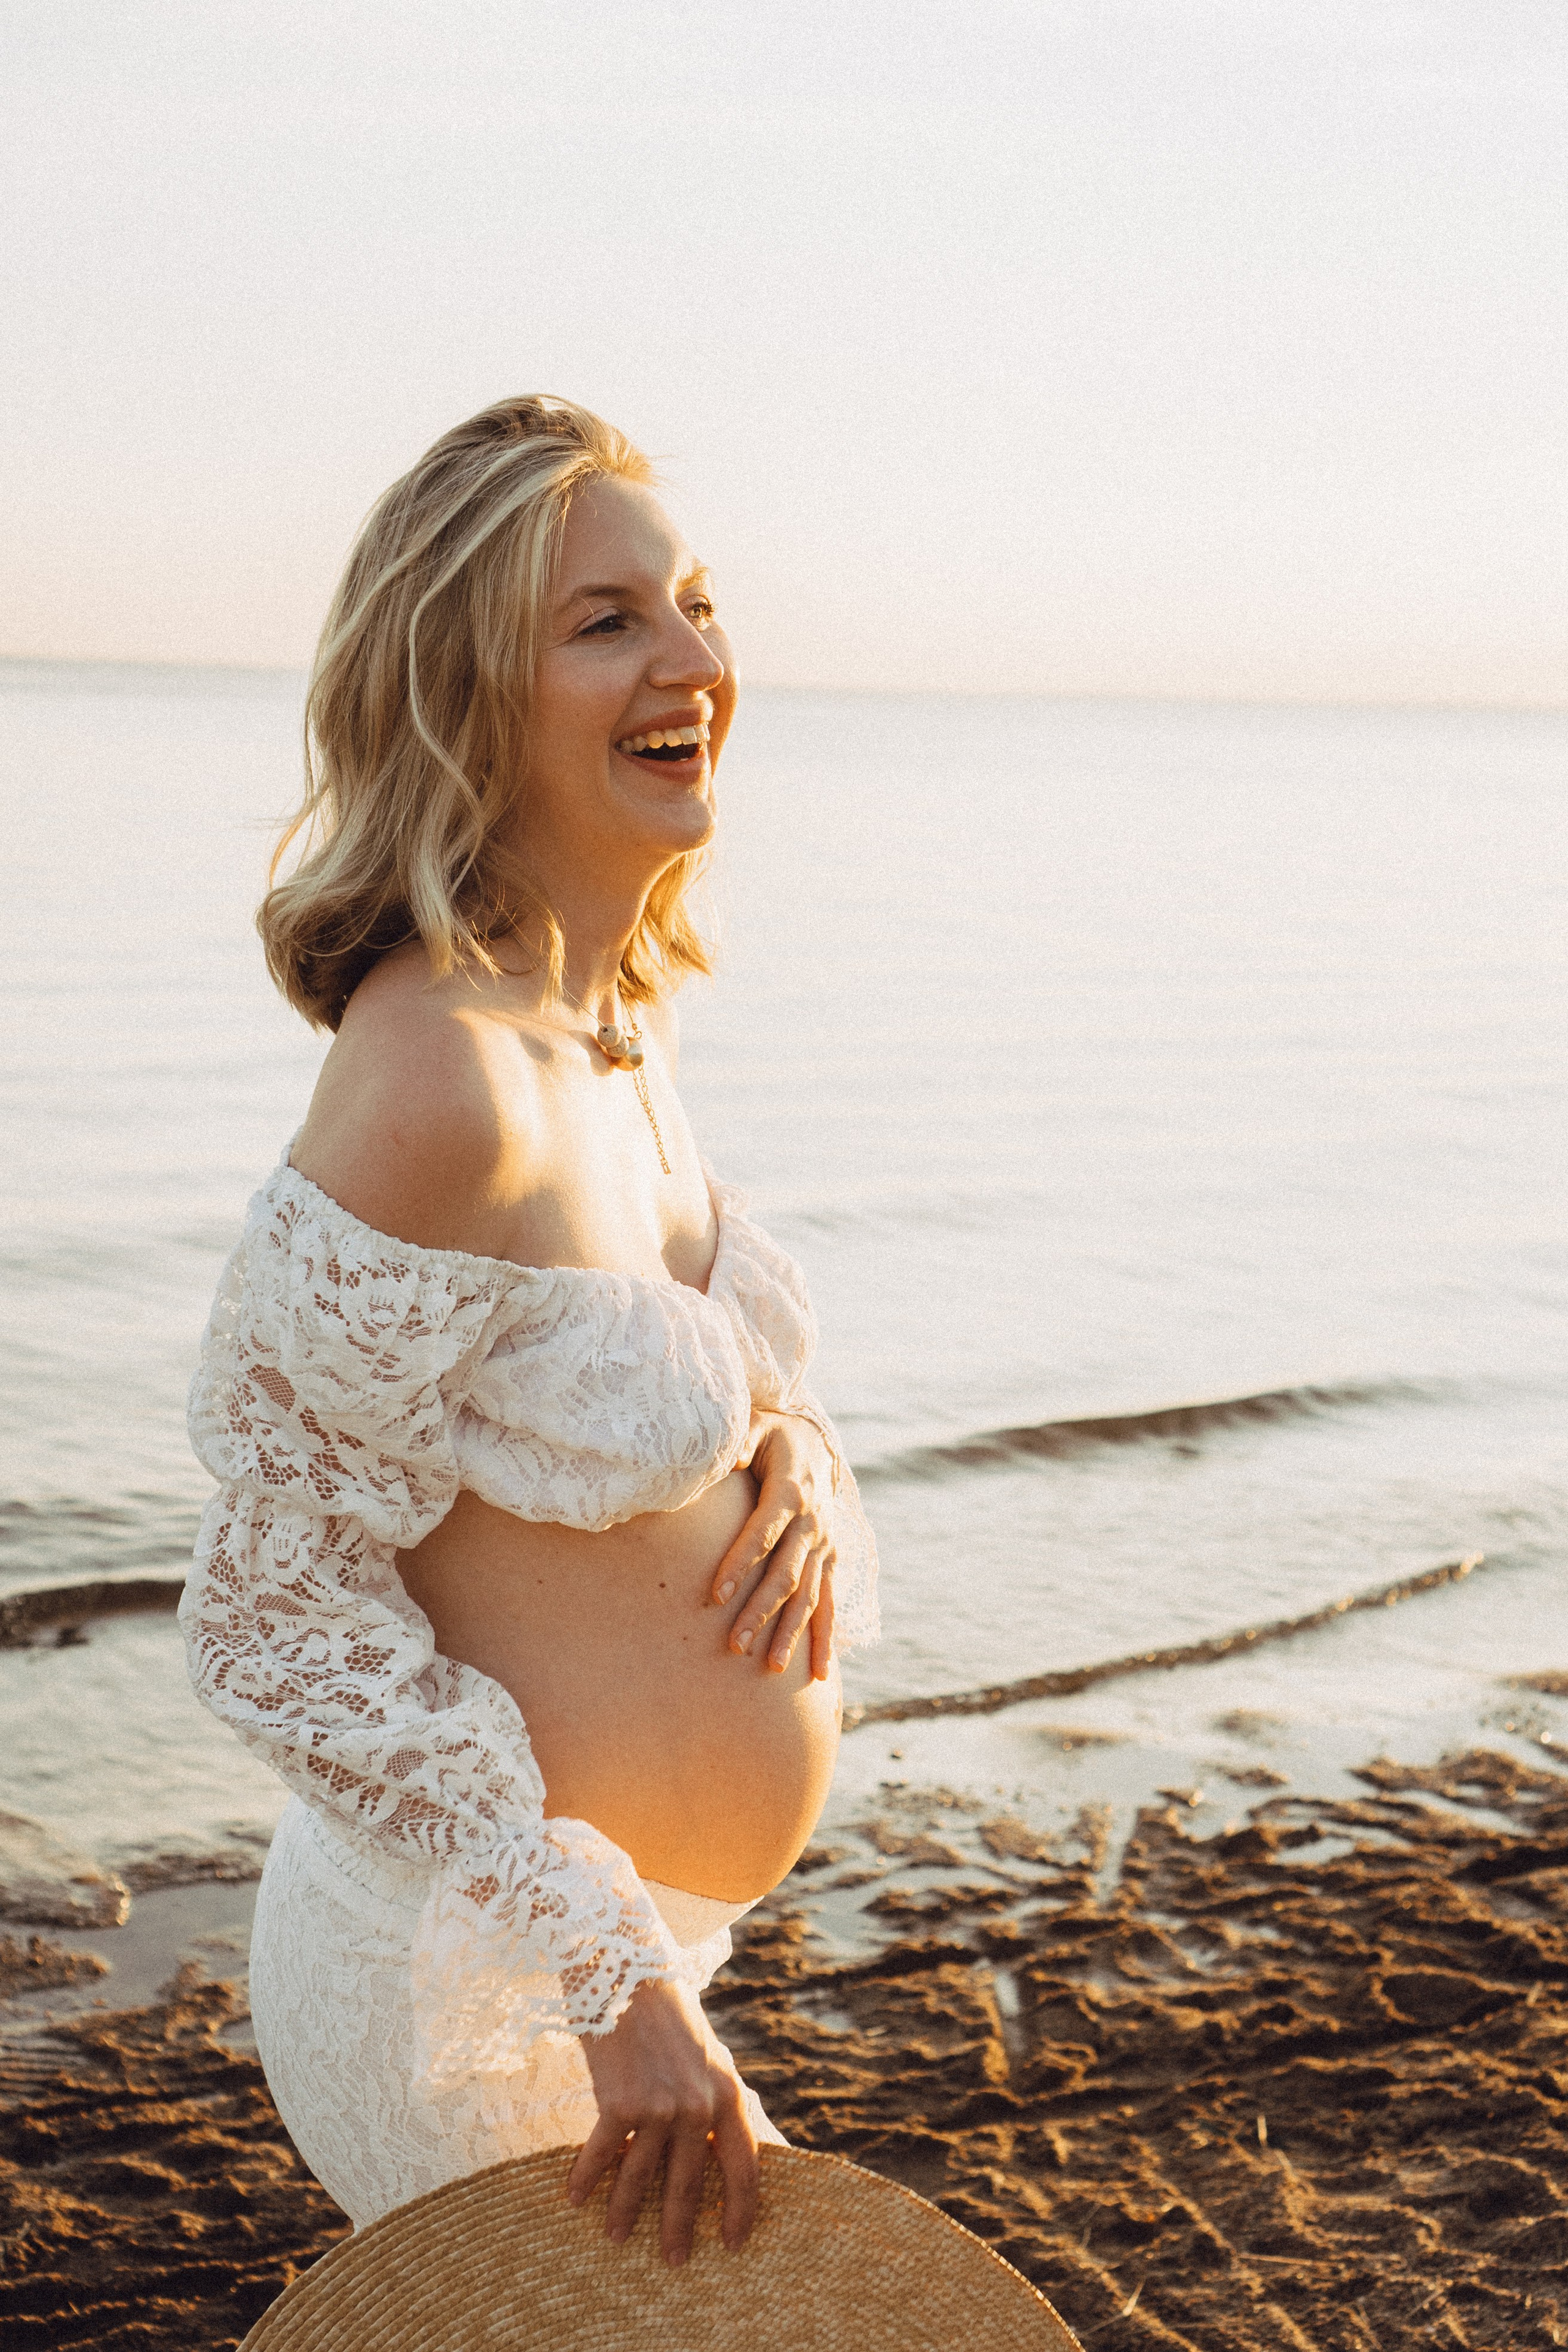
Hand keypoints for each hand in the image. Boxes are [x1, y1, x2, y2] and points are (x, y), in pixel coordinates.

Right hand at [568, 1976, 758, 2262]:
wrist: (626, 1969)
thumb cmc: (667, 2012)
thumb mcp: (706, 2055)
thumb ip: (711, 2100)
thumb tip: (716, 2149)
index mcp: (728, 2093)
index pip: (744, 2166)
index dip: (741, 2210)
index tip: (732, 2243)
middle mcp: (697, 2106)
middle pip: (689, 2184)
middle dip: (678, 2227)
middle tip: (673, 2261)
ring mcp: (658, 2108)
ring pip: (641, 2177)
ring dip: (625, 2212)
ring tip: (616, 2238)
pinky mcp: (618, 2103)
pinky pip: (601, 2155)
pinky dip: (586, 2178)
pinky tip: (574, 2198)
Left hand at [711, 1412, 836, 1679]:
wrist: (813, 1442)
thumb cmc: (770, 1436)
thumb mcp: (754, 1427)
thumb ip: (738, 1442)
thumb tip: (724, 1456)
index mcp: (790, 1491)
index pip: (762, 1533)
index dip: (740, 1563)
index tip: (716, 1594)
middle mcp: (813, 1523)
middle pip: (786, 1573)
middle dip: (760, 1611)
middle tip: (734, 1645)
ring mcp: (824, 1545)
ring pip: (808, 1595)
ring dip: (790, 1632)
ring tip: (771, 1668)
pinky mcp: (828, 1560)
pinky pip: (828, 1603)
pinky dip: (824, 1638)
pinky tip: (820, 1674)